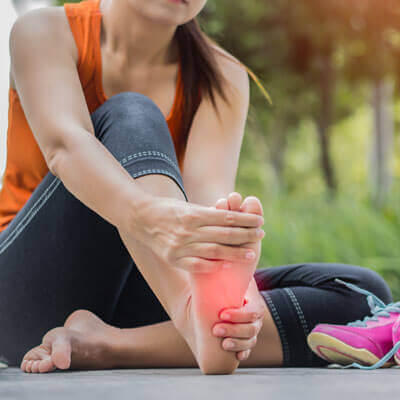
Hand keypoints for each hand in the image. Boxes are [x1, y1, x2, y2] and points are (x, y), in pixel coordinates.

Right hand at [124, 195, 264, 272]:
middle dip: (246, 235)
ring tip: (251, 253)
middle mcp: (189, 229)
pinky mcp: (173, 258)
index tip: (259, 221)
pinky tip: (226, 266)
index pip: (226, 217)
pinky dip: (213, 266)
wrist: (140, 218)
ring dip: (236, 253)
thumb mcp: (188, 206)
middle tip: (261, 235)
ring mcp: (181, 245)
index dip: (245, 220)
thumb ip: (207, 214)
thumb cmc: (168, 209)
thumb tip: (232, 218)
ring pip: (215, 251)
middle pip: (225, 234)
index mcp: (194, 213)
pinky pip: (198, 265)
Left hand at [212, 278, 266, 360]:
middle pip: (252, 328)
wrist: (216, 298)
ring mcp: (251, 330)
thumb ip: (226, 271)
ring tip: (223, 344)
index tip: (222, 314)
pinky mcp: (244, 341)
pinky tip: (236, 356)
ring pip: (250, 341)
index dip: (240, 315)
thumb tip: (219, 259)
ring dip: (237, 344)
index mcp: (253, 300)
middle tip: (215, 329)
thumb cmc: (221, 285)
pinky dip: (242, 353)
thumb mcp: (226, 277)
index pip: (254, 311)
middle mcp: (255, 317)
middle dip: (234, 330)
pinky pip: (247, 350)